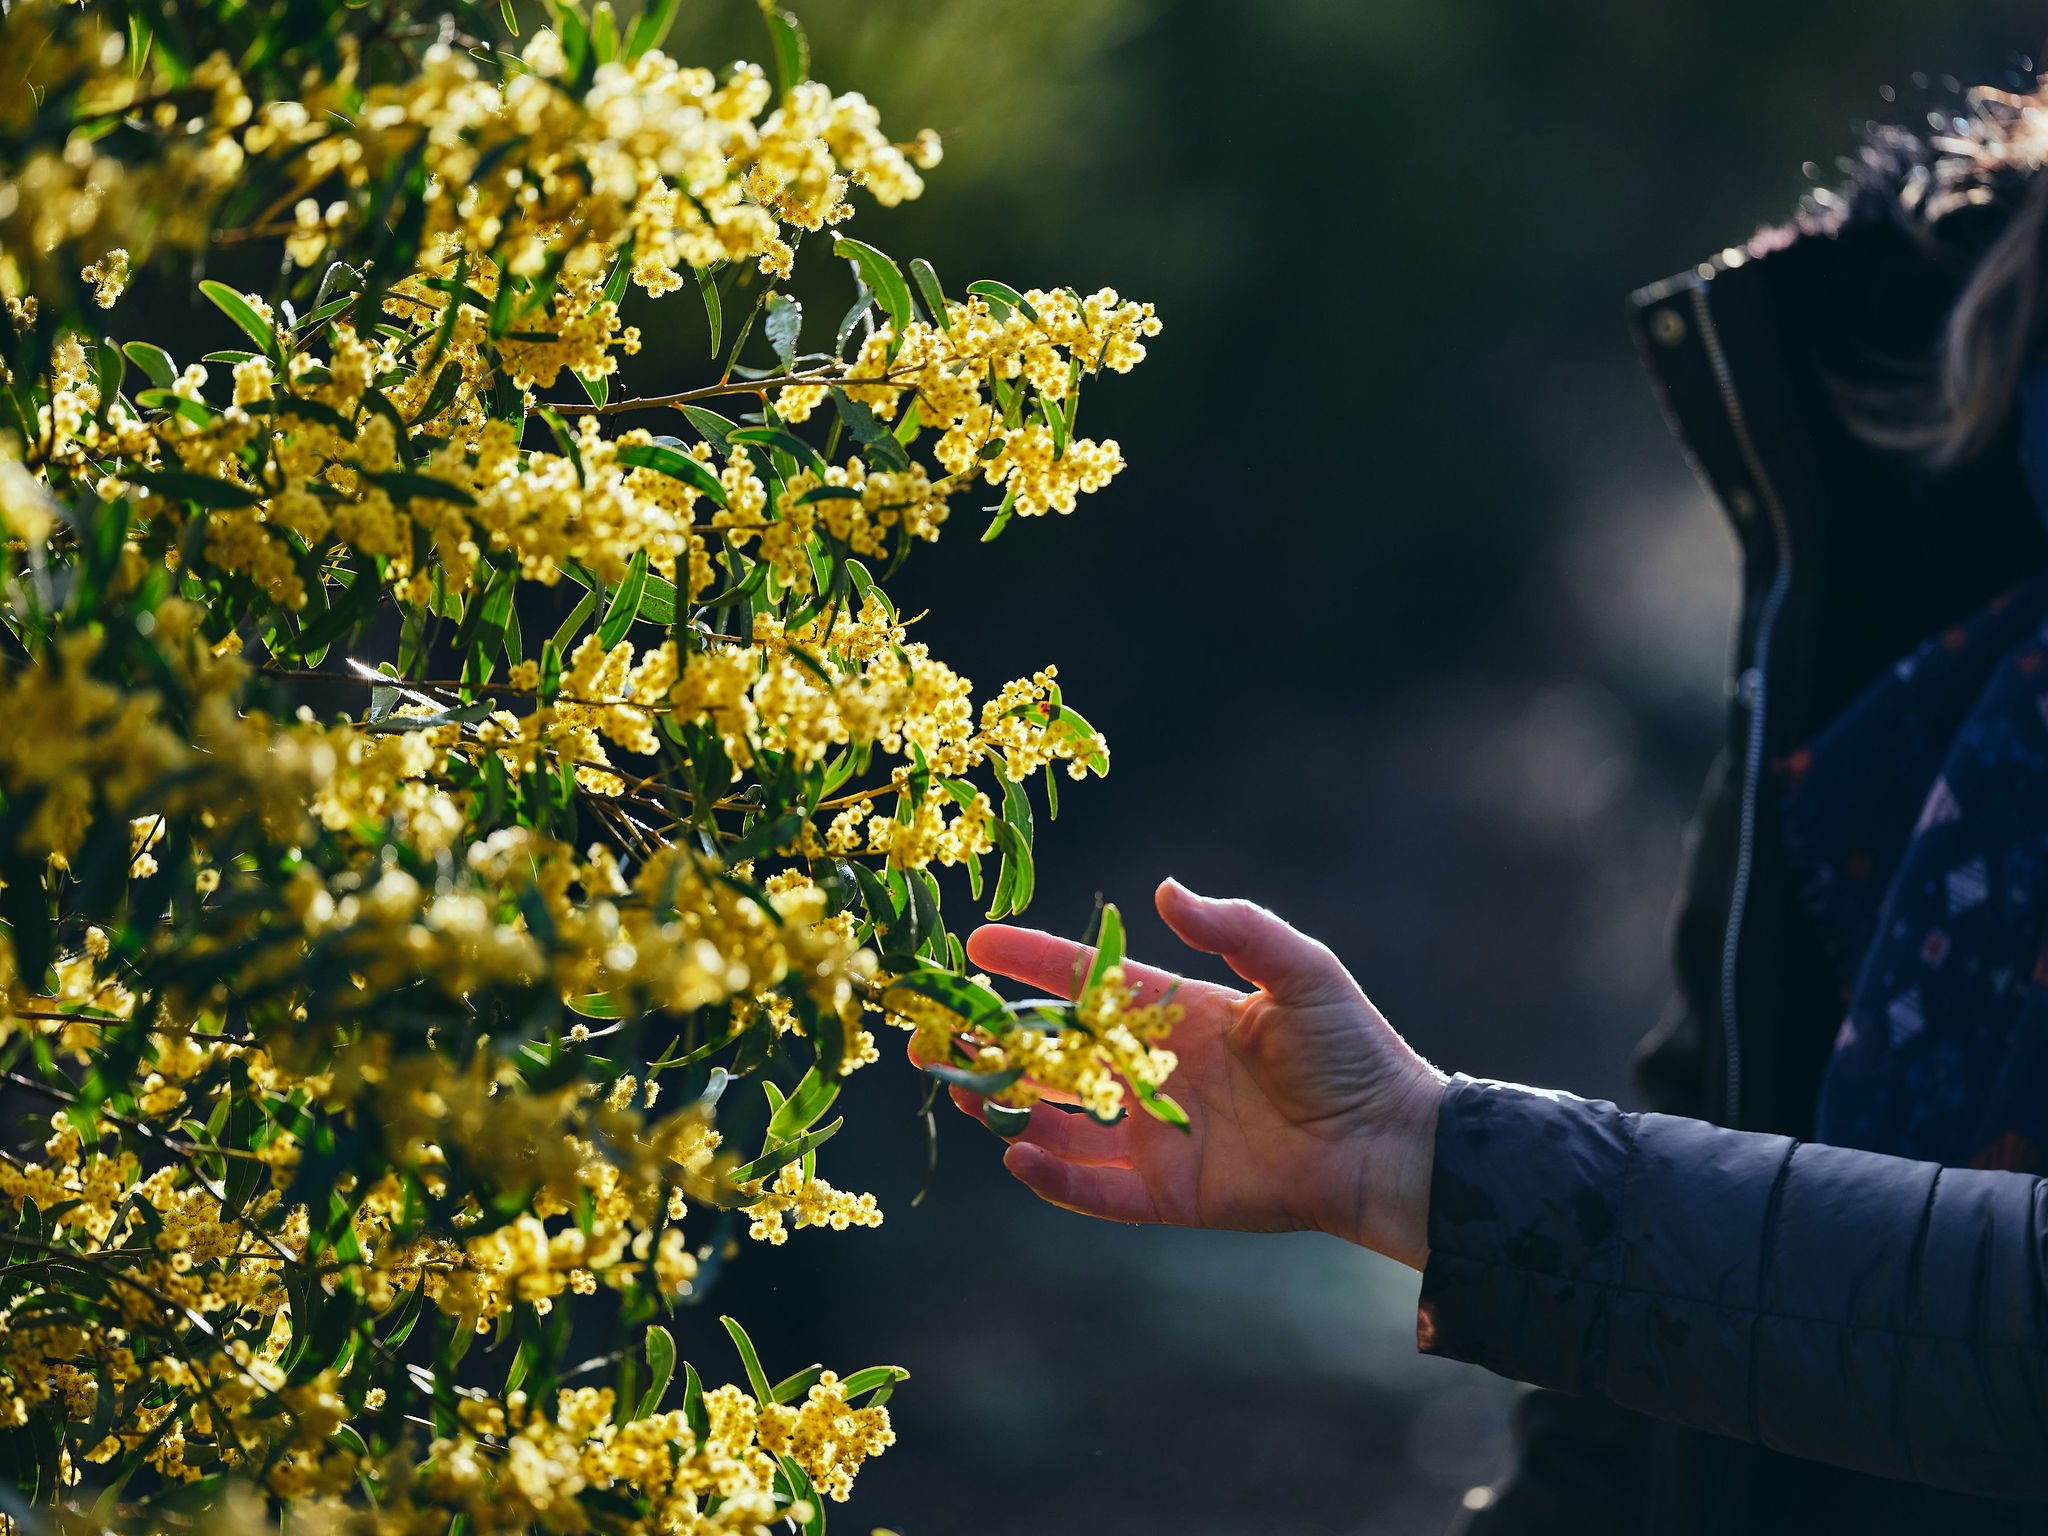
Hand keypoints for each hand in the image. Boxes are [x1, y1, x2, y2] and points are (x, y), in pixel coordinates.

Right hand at [952, 878, 1447, 1269]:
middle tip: (932, 1032)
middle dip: (991, 1042)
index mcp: (1175, 1012)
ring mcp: (1153, 1132)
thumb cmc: (1350, 1049)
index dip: (1031, 962)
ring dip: (1007, 1104)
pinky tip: (1015, 1153)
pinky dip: (1052, 1176)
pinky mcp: (1166, 1191)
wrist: (1388, 1142)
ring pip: (1058, 1119)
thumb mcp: (1299, 971)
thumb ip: (1234, 928)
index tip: (977, 943)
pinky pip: (1093, 1188)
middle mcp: (1152, 1070)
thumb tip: (1163, 889)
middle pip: (1053, 1053)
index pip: (1085, 982)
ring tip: (961, 1087)